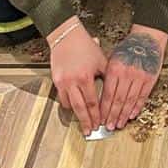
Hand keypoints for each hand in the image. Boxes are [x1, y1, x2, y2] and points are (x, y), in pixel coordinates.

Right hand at [48, 18, 106, 136]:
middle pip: (80, 108)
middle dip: (86, 121)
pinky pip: (62, 97)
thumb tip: (111, 92)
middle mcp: (72, 81)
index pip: (93, 102)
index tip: (100, 123)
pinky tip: (73, 108)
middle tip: (90, 132)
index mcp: (85, 77)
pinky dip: (68, 104)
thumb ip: (106, 77)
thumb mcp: (101, 61)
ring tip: (83, 123)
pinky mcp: (56, 80)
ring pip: (69, 105)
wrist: (66, 36)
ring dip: (76, 115)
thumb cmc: (85, 46)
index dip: (97, 115)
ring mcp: (62, 82)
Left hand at [101, 26, 167, 130]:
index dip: (104, 108)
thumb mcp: (112, 59)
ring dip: (123, 115)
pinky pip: (142, 97)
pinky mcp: (150, 79)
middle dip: (112, 115)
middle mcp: (127, 74)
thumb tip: (100, 97)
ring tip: (118, 124)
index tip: (100, 118)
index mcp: (115, 69)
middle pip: (118, 100)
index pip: (107, 94)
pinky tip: (131, 115)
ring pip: (130, 101)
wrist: (146, 39)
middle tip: (108, 126)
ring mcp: (139, 77)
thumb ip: (107, 76)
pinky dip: (137, 107)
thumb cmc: (127, 49)